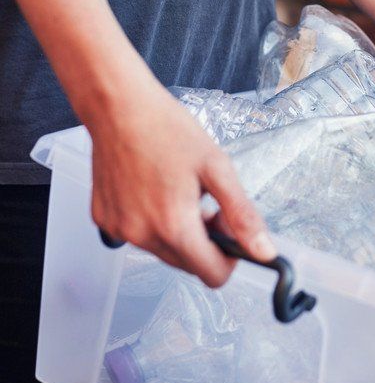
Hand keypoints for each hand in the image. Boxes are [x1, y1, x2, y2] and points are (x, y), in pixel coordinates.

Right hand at [87, 81, 275, 286]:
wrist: (119, 107)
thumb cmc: (167, 130)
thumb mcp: (218, 168)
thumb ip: (243, 214)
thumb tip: (263, 251)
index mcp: (173, 226)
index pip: (212, 275)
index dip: (230, 258)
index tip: (231, 232)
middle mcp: (141, 235)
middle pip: (189, 265)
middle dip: (206, 242)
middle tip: (208, 203)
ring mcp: (118, 230)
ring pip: (165, 252)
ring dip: (180, 233)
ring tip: (183, 193)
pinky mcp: (104, 220)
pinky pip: (139, 237)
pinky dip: (154, 223)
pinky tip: (157, 191)